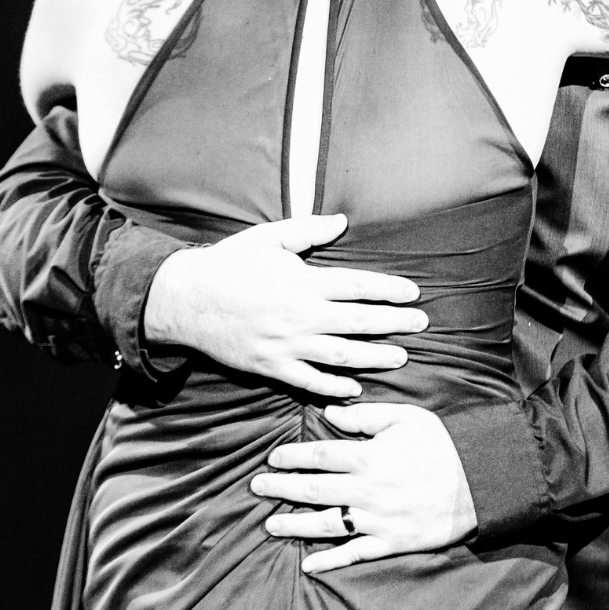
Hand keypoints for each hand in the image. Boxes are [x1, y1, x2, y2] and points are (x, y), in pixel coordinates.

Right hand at [143, 214, 426, 397]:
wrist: (187, 300)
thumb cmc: (228, 264)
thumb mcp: (267, 238)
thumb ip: (308, 231)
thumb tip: (343, 222)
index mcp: (303, 282)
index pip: (357, 286)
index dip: (388, 290)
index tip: (412, 293)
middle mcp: (301, 316)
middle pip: (358, 322)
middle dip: (394, 323)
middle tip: (421, 324)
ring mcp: (287, 345)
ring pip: (341, 355)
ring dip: (374, 357)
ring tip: (401, 356)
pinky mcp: (272, 366)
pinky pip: (310, 381)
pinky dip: (334, 387)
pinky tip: (355, 388)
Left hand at [251, 402, 477, 573]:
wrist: (482, 482)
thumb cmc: (444, 445)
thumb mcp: (406, 418)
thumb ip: (365, 415)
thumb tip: (330, 412)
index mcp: (368, 457)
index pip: (319, 456)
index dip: (292, 457)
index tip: (273, 458)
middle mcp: (367, 490)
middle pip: (314, 489)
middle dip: (282, 488)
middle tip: (256, 488)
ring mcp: (378, 520)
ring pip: (326, 524)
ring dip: (294, 524)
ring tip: (270, 524)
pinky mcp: (392, 542)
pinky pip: (354, 554)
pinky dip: (330, 561)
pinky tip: (308, 566)